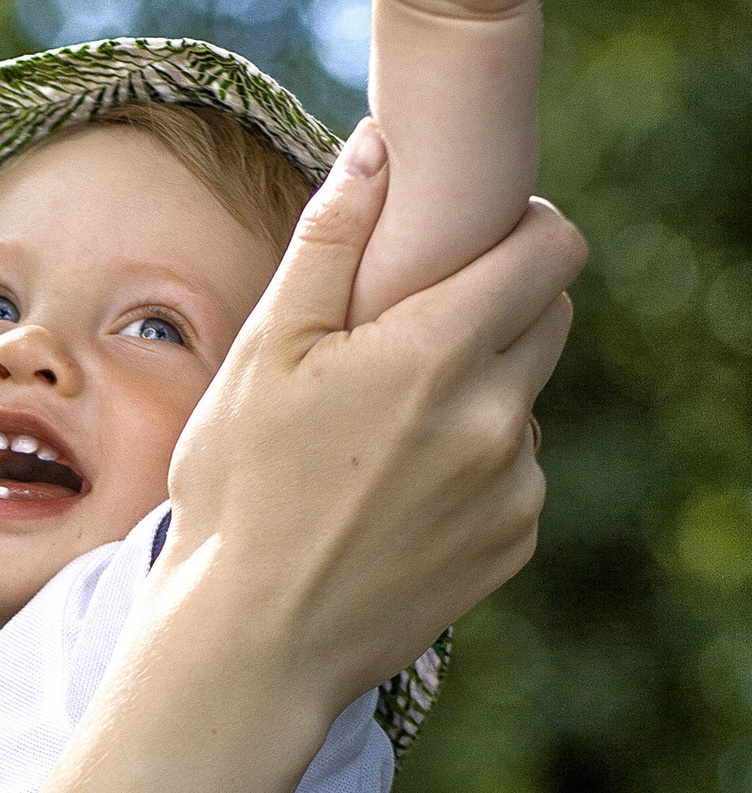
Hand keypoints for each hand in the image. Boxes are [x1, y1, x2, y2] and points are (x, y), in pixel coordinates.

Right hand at [161, 131, 579, 709]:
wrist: (249, 646)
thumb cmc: (238, 495)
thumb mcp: (263, 355)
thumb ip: (329, 242)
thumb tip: (379, 146)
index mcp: (441, 352)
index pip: (553, 248)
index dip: (523, 227)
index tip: (477, 238)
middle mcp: (499, 416)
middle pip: (550, 316)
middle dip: (500, 305)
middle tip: (418, 333)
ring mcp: (514, 485)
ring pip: (527, 399)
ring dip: (479, 395)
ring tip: (385, 436)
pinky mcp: (512, 542)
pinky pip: (515, 474)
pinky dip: (472, 470)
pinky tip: (396, 497)